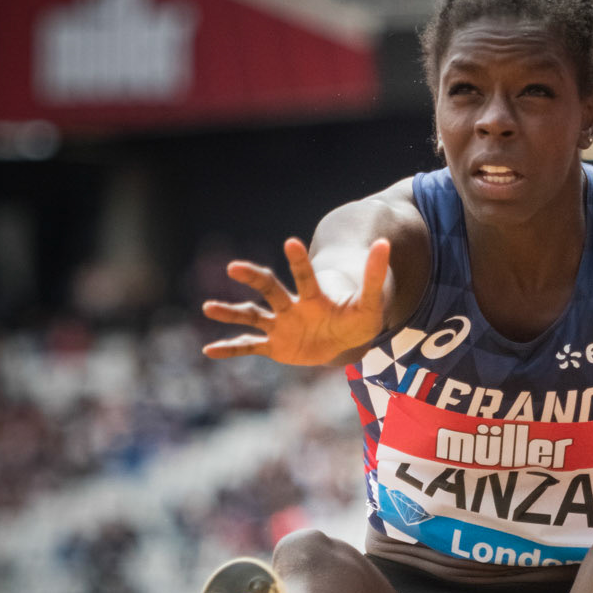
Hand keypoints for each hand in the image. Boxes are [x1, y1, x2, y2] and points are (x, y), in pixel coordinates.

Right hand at [201, 238, 389, 366]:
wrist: (345, 340)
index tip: (291, 241)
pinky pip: (250, 347)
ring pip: (253, 316)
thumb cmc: (358, 318)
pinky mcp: (276, 346)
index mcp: (315, 297)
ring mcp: (281, 326)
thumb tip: (384, 243)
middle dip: (254, 279)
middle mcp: (293, 307)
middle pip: (271, 290)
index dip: (300, 262)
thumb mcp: (371, 302)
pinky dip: (231, 349)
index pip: (306, 277)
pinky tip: (209, 351)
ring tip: (208, 307)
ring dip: (231, 313)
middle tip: (234, 266)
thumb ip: (375, 276)